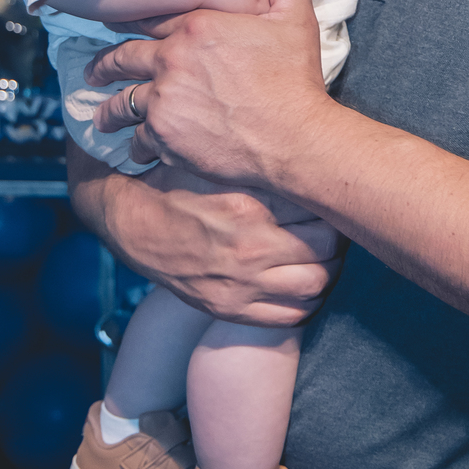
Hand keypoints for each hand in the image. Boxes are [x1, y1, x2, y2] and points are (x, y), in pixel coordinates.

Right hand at [68, 140, 342, 325]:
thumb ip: (262, 162)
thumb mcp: (218, 160)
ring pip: (316, 285)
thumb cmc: (178, 180)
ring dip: (328, 271)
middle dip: (340, 238)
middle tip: (338, 226)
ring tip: (324, 255)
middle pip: (329, 249)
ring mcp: (240, 283)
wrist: (129, 220)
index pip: (321, 208)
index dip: (334, 202)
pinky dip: (306, 303)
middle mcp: (250, 247)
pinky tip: (302, 284)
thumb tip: (311, 152)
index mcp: (250, 204)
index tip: (333, 196)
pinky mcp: (229, 308)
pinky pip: (290, 317)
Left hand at [84, 0, 335, 189]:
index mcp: (197, 26)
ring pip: (124, 102)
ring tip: (102, 118)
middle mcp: (172, 60)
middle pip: (125, 58)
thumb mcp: (295, 18)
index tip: (119, 26)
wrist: (294, 138)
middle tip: (94, 70)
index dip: (135, 22)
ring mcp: (164, 99)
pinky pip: (139, 138)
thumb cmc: (294, 81)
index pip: (153, 19)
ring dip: (111, 110)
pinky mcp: (165, 136)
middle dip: (106, 64)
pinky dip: (136, 144)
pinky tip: (135, 148)